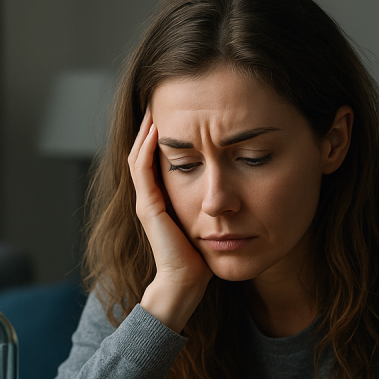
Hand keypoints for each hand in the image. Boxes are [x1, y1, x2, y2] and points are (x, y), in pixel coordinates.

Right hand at [129, 108, 212, 331]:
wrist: (186, 283)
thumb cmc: (201, 256)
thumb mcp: (209, 218)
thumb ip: (214, 200)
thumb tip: (238, 179)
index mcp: (162, 197)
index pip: (157, 155)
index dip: (164, 132)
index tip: (179, 108)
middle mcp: (150, 196)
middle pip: (144, 149)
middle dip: (152, 123)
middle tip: (162, 96)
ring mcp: (146, 200)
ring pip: (139, 154)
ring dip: (147, 129)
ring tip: (156, 104)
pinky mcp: (149, 207)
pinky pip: (143, 169)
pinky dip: (148, 147)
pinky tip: (157, 128)